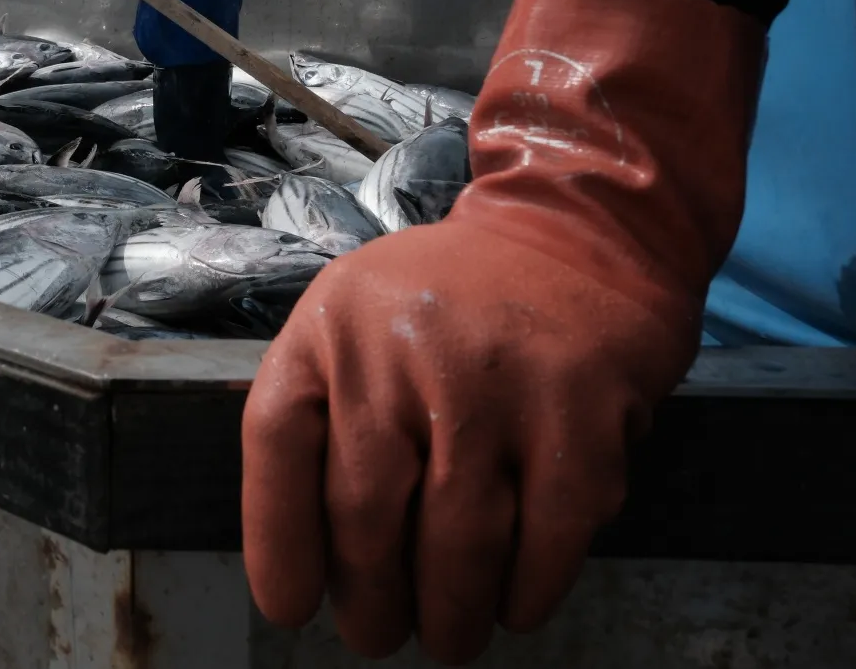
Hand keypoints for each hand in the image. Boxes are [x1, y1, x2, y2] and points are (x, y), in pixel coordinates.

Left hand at [241, 0, 763, 663]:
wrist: (575, 227)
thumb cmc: (452, 296)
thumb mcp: (356, 318)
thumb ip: (322, 406)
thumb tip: (299, 546)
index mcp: (332, 326)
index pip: (278, 445)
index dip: (277, 541)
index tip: (291, 606)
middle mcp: (401, 347)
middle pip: (365, 511)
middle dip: (371, 598)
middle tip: (378, 634)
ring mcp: (493, 378)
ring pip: (457, 539)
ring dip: (450, 610)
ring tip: (449, 634)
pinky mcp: (578, 409)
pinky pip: (547, 534)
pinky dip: (529, 589)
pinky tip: (516, 604)